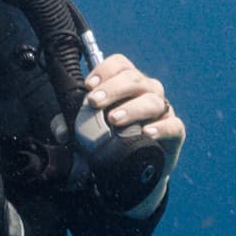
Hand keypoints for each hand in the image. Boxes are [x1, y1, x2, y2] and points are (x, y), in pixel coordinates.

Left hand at [75, 49, 183, 178]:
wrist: (136, 171)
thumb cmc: (111, 142)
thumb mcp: (87, 132)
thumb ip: (71, 126)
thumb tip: (60, 131)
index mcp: (126, 84)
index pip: (120, 64)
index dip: (105, 70)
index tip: (89, 86)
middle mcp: (147, 91)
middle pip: (134, 79)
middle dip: (113, 88)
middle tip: (94, 102)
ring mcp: (163, 111)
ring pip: (153, 100)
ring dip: (132, 108)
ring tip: (114, 120)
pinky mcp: (175, 132)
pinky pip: (173, 125)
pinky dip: (161, 127)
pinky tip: (146, 133)